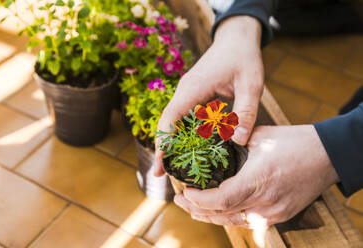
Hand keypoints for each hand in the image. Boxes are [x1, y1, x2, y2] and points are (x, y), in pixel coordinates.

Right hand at [155, 16, 263, 175]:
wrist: (237, 39)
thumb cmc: (244, 57)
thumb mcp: (251, 84)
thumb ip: (246, 112)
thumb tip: (239, 142)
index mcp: (194, 88)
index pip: (170, 118)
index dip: (163, 141)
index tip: (161, 163)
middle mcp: (185, 92)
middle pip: (166, 123)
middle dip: (163, 148)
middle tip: (163, 174)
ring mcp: (187, 93)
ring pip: (173, 121)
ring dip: (171, 142)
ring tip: (173, 167)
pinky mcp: (193, 95)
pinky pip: (183, 117)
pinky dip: (182, 133)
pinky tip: (188, 148)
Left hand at [174, 125, 338, 227]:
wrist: (327, 156)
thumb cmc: (293, 142)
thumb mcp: (259, 137)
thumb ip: (233, 143)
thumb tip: (209, 144)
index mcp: (259, 179)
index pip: (221, 200)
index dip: (198, 201)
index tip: (183, 192)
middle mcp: (266, 202)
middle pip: (223, 215)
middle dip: (197, 209)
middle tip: (179, 199)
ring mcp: (274, 213)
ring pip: (234, 222)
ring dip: (211, 216)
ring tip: (192, 208)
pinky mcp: (280, 216)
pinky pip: (248, 221)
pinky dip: (229, 217)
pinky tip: (217, 211)